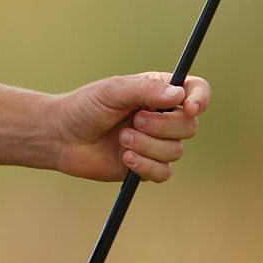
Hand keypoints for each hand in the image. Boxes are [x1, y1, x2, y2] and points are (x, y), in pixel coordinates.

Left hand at [48, 72, 210, 182]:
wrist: (62, 138)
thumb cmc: (85, 107)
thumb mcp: (113, 91)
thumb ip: (144, 90)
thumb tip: (179, 95)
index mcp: (158, 91)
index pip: (195, 90)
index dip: (200, 99)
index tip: (189, 108)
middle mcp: (162, 116)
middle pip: (189, 125)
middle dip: (162, 126)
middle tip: (134, 121)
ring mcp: (156, 142)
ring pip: (176, 151)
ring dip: (147, 146)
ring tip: (121, 139)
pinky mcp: (147, 166)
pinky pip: (164, 172)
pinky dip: (145, 166)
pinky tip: (124, 158)